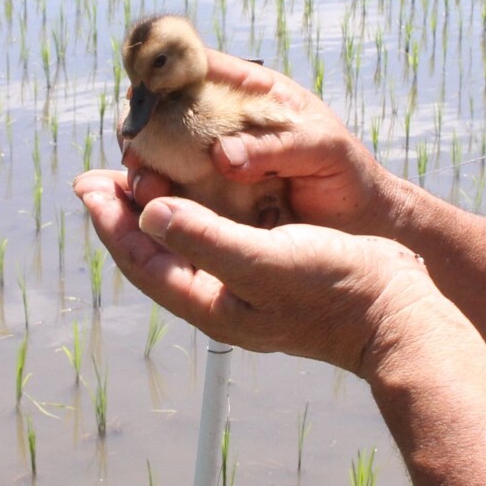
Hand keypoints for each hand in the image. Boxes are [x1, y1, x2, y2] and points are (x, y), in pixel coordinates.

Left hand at [74, 168, 453, 374]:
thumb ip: (204, 237)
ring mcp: (247, 286)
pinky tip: (199, 187)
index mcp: (212, 304)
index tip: (87, 182)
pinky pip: (215, 236)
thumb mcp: (265, 259)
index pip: (142, 261)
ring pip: (184, 244)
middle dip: (125, 214)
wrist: (397, 312)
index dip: (111, 222)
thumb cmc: (335, 288)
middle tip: (99, 174)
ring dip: (157, 208)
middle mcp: (222, 298)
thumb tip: (148, 212)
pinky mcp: (271, 268)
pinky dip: (195, 209)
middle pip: (156, 253)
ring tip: (139, 172)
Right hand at [122, 49, 403, 233]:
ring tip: (142, 184)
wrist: (364, 225)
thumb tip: (221, 155)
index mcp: (253, 94)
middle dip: (143, 125)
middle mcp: (227, 123)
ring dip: (147, 163)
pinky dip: (160, 196)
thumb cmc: (349, 175)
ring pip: (165, 151)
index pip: (196, 65)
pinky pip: (177, 190)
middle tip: (134, 150)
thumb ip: (275, 148)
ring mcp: (216, 160)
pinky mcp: (214, 197)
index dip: (161, 69)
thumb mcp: (323, 151)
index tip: (138, 90)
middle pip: (167, 110)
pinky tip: (151, 207)